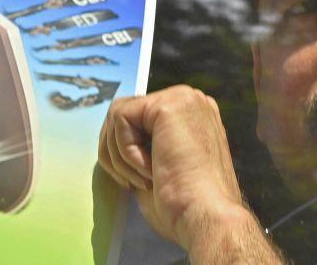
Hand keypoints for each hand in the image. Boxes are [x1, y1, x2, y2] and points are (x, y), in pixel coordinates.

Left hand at [98, 86, 252, 251]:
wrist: (206, 217)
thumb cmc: (186, 207)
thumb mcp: (160, 168)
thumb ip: (142, 148)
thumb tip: (110, 147)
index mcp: (191, 116)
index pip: (139, 119)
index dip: (125, 151)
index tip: (137, 182)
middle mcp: (189, 101)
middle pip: (125, 112)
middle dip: (114, 151)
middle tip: (131, 183)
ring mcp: (181, 99)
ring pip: (118, 115)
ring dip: (119, 155)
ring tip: (145, 180)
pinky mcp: (168, 105)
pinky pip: (121, 119)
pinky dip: (125, 151)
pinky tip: (150, 171)